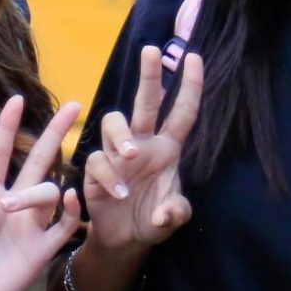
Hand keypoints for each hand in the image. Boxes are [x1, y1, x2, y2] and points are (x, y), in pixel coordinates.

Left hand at [0, 95, 82, 290]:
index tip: (15, 99)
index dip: (7, 127)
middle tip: (75, 105)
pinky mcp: (43, 248)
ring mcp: (30, 225)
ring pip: (50, 191)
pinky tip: (73, 198)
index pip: (0, 153)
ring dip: (37, 191)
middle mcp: (13, 204)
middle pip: (40, 160)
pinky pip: (65, 224)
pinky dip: (73, 211)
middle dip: (55, 132)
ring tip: (13, 207)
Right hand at [81, 47, 201, 253]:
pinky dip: (109, 175)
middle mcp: (143, 143)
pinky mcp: (96, 170)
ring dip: (121, 136)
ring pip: (114, 122)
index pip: (182, 112)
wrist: (126, 240)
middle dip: (149, 75)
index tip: (194, 57)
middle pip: (146, 102)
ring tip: (131, 156)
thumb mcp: (173, 218)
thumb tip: (164, 213)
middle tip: (150, 50)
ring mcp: (118, 155)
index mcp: (167, 148)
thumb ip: (175, 213)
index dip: (189, 86)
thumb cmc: (153, 219)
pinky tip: (118, 194)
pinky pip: (98, 160)